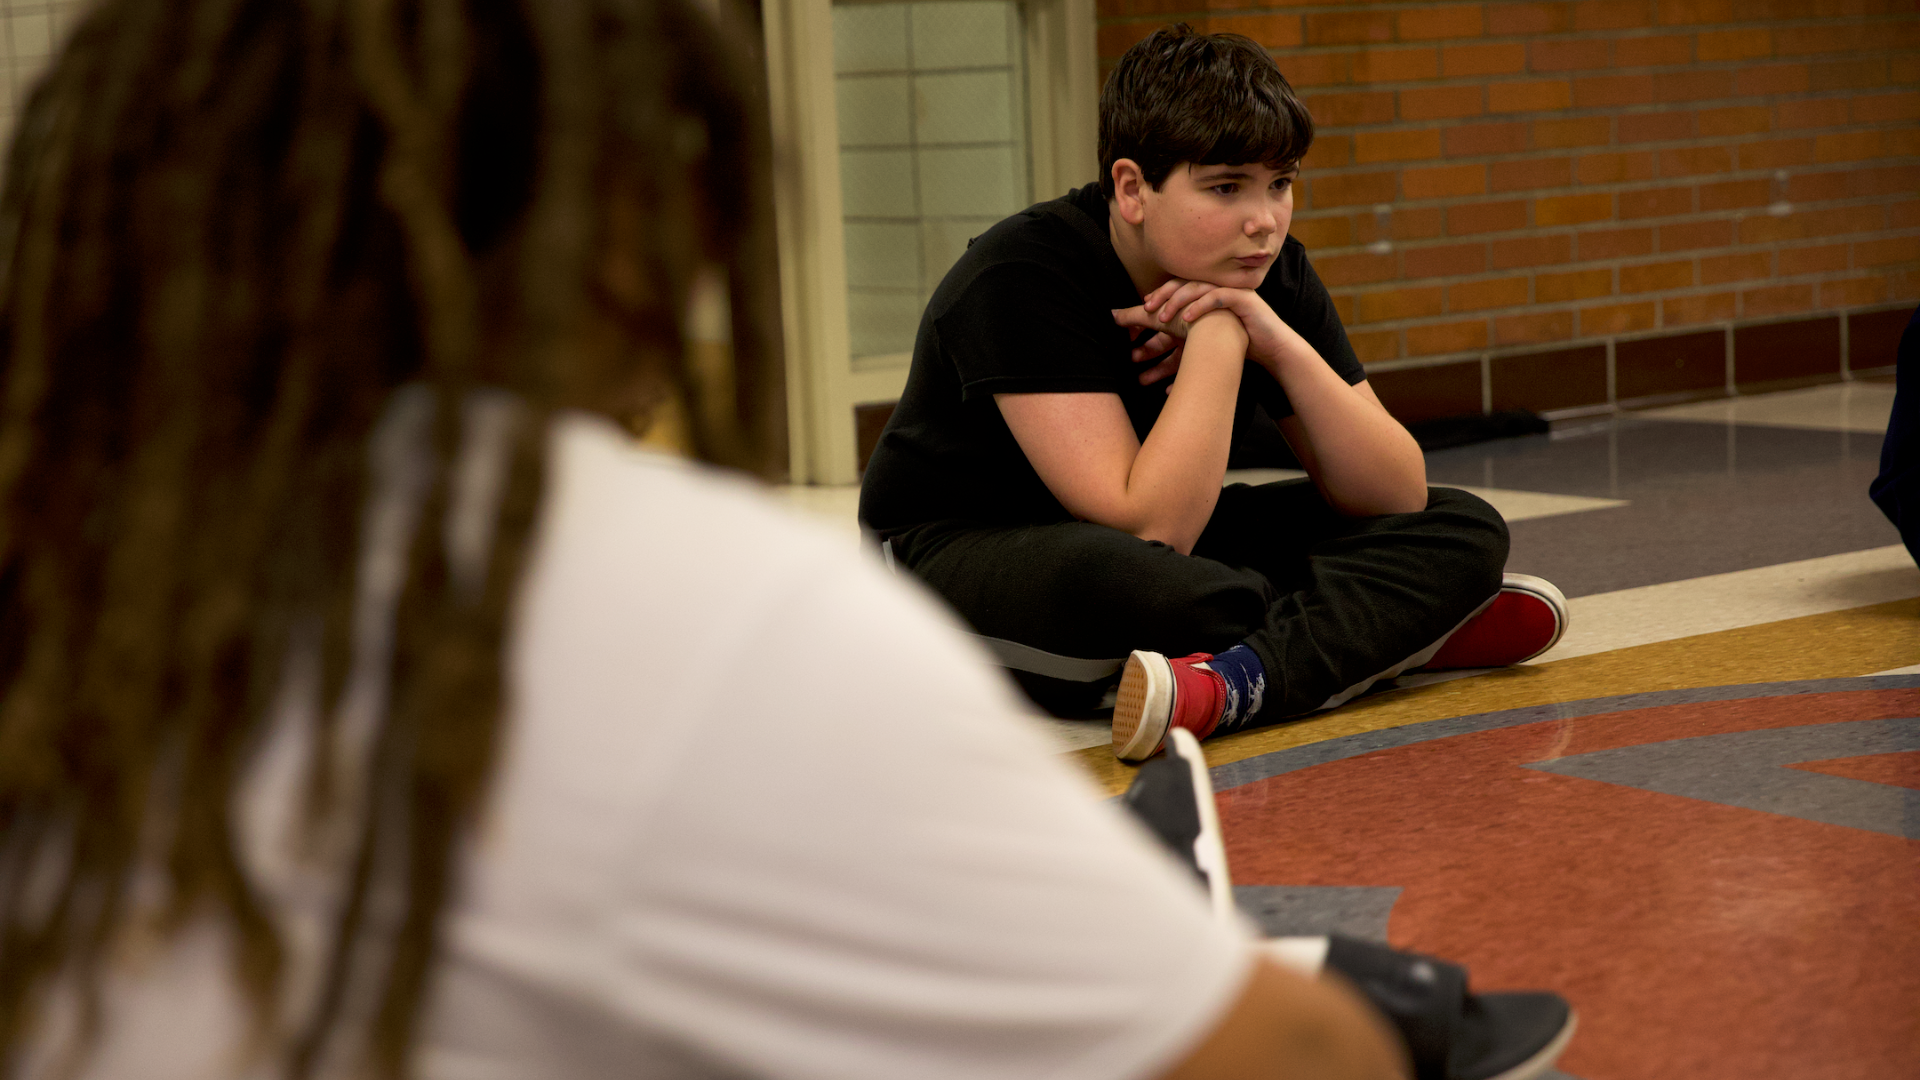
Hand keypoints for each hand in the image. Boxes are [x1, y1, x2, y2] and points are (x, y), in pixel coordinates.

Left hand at [1115, 278, 1298, 378]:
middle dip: (1163, 295)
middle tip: (1147, 308)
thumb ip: (1187, 336)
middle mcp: (1219, 289)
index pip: (1180, 287)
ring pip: (1198, 288)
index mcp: (1210, 294)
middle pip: (1185, 283)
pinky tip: (1186, 318)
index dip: (1161, 294)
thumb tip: (1156, 347)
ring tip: (1162, 317)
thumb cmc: (1241, 345)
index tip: (1145, 306)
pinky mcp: (1243, 300)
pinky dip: (1200, 306)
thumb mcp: (1208, 338)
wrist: (1273, 349)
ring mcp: (1231, 292)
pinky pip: (1217, 297)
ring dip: (1177, 301)